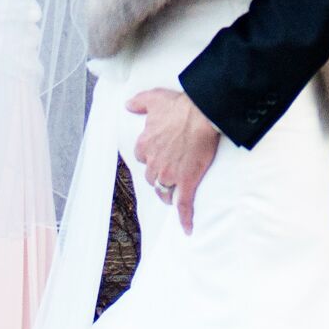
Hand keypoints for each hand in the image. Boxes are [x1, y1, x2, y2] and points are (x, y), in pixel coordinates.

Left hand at [128, 87, 221, 228]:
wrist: (201, 113)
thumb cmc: (179, 105)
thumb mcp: (154, 98)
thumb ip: (138, 102)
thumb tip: (127, 105)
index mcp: (145, 144)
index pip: (142, 157)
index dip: (150, 157)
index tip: (157, 155)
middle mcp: (154, 162)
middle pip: (152, 177)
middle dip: (158, 176)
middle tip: (169, 174)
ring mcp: (170, 174)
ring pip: (164, 191)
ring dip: (168, 193)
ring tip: (174, 195)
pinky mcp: (187, 181)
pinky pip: (184, 205)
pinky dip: (185, 219)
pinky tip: (187, 229)